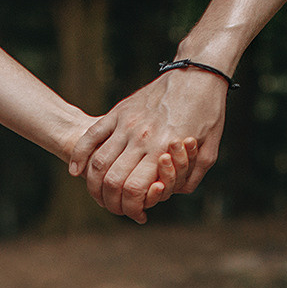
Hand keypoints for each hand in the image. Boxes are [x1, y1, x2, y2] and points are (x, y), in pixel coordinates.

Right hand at [72, 68, 229, 221]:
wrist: (198, 72)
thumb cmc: (209, 113)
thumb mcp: (210, 151)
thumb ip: (191, 177)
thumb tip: (171, 193)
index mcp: (164, 149)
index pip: (135, 190)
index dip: (132, 209)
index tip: (138, 215)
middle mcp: (142, 138)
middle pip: (112, 181)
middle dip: (112, 203)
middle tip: (117, 209)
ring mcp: (126, 124)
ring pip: (98, 162)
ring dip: (94, 186)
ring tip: (100, 195)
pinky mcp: (118, 112)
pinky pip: (91, 137)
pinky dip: (79, 157)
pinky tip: (76, 172)